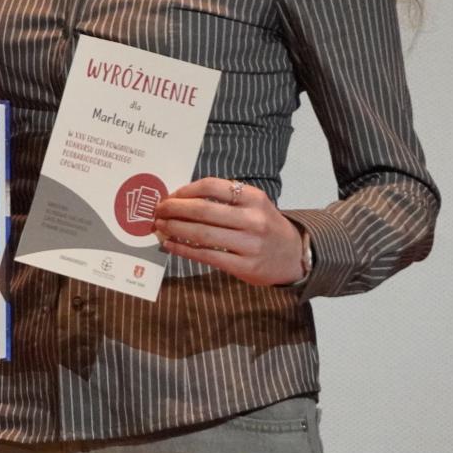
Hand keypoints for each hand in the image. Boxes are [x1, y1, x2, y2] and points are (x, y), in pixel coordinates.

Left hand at [154, 177, 306, 287]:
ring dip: (175, 229)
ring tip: (160, 227)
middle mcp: (252, 219)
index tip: (171, 195)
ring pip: (202, 234)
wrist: (294, 256)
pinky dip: (184, 250)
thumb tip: (181, 198)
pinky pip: (207, 256)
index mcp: (253, 198)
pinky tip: (171, 245)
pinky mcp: (244, 267)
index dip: (186, 190)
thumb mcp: (254, 204)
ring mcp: (249, 244)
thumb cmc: (266, 225)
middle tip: (158, 210)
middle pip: (203, 210)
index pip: (211, 186)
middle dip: (174, 209)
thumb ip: (225, 199)